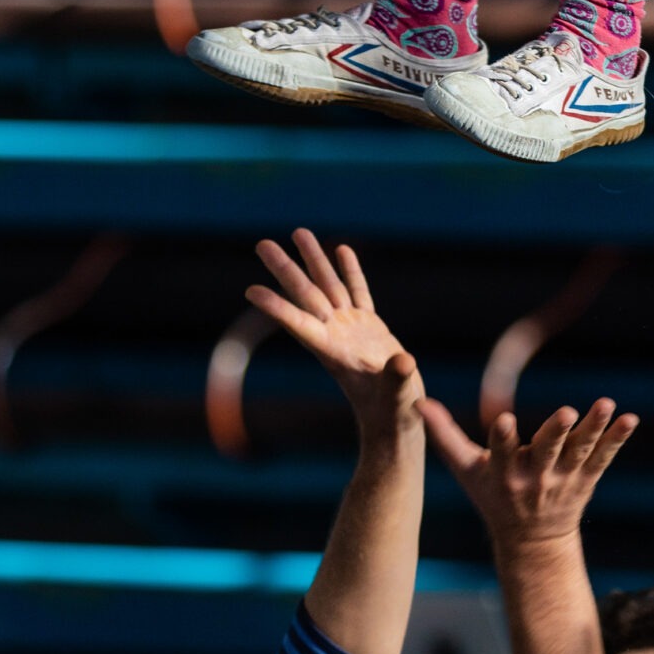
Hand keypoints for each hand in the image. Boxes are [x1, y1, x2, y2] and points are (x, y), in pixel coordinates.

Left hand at [247, 230, 422, 435]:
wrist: (396, 422)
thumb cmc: (393, 416)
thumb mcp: (396, 397)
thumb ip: (396, 379)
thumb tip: (403, 362)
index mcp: (334, 353)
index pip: (300, 324)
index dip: (277, 308)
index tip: (250, 291)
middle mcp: (336, 336)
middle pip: (306, 295)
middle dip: (285, 269)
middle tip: (261, 243)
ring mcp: (352, 329)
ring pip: (328, 286)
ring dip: (314, 260)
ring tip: (298, 232)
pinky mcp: (371, 328)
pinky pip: (358, 292)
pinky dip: (350, 271)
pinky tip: (341, 249)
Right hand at [416, 397, 635, 557]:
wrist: (531, 542)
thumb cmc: (491, 495)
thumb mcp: (465, 470)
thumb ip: (444, 435)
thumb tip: (418, 401)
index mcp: (503, 474)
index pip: (502, 453)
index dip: (504, 438)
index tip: (506, 421)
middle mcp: (534, 478)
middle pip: (547, 452)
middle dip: (556, 432)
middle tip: (567, 411)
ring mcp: (563, 480)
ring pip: (580, 452)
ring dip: (594, 428)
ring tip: (607, 404)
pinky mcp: (585, 479)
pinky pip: (604, 458)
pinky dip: (617, 439)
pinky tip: (631, 419)